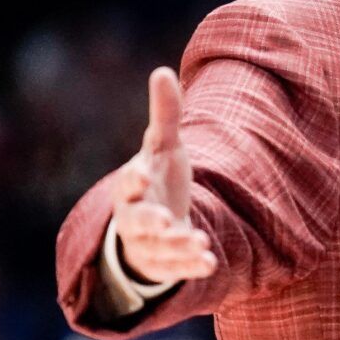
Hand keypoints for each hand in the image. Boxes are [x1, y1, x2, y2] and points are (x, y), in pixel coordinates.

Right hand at [111, 68, 215, 284]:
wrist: (154, 224)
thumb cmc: (158, 179)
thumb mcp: (163, 147)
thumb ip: (164, 115)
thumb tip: (161, 71)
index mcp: (134, 187)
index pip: (128, 184)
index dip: (133, 180)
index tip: (140, 175)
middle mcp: (136, 217)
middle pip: (137, 222)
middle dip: (150, 222)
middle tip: (166, 220)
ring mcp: (150, 243)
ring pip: (159, 248)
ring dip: (177, 245)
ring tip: (199, 241)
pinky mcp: (167, 263)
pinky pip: (178, 268)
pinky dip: (192, 266)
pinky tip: (210, 262)